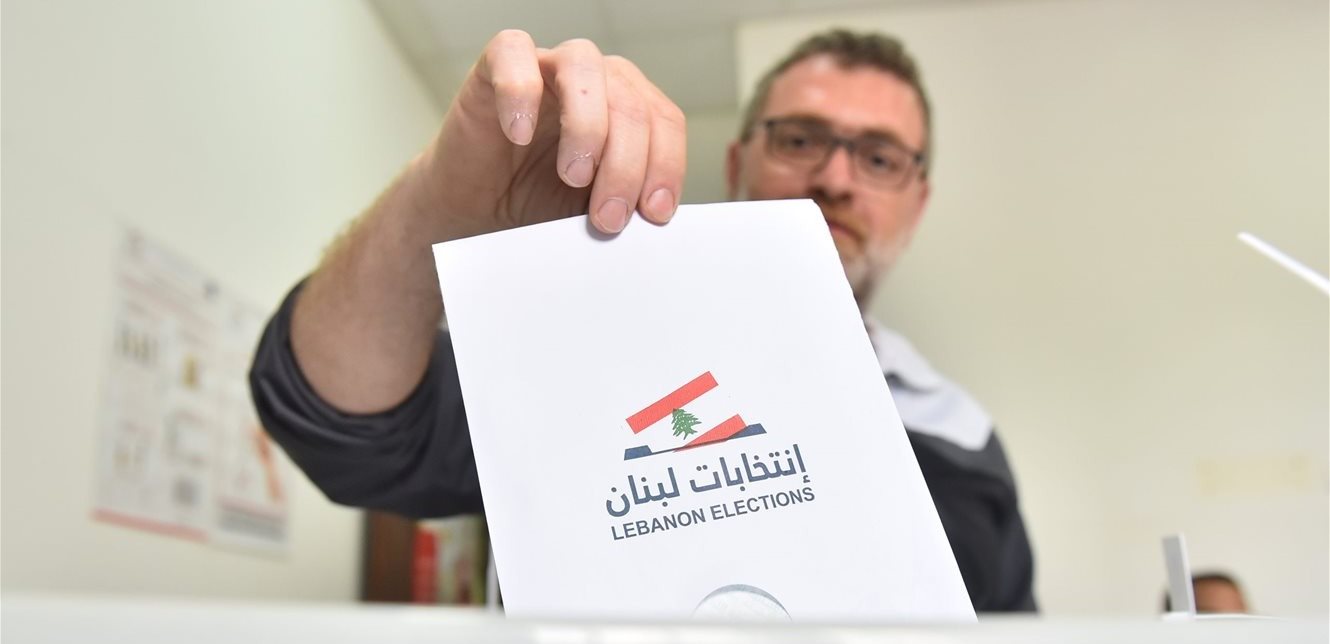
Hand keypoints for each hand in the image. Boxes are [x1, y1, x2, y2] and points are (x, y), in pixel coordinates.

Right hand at [415, 30, 685, 237]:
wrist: (475, 217)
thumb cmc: (538, 209)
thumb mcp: (594, 213)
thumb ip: (628, 204)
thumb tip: (657, 216)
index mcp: (629, 110)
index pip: (664, 120)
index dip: (667, 165)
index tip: (654, 213)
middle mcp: (595, 81)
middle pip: (629, 100)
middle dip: (626, 165)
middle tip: (608, 218)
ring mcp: (546, 68)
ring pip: (583, 64)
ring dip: (587, 125)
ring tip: (573, 177)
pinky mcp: (494, 67)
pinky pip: (512, 51)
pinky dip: (519, 90)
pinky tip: (519, 136)